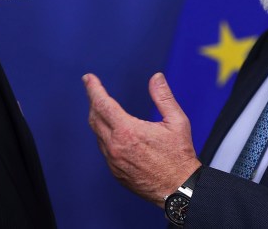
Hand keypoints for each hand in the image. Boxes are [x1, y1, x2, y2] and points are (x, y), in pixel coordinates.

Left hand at [83, 72, 201, 206]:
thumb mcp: (177, 121)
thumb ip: (163, 97)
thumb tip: (156, 78)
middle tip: (94, 89)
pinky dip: (106, 136)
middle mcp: (116, 146)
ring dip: (99, 118)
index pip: (103, 104)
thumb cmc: (179, 156)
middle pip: (95, 117)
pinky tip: (114, 132)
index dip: (94, 89)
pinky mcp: (115, 172)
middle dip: (94, 101)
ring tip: (103, 108)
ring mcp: (113, 161)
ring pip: (98, 134)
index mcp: (128, 131)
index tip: (88, 78)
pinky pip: (105, 149)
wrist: (178, 189)